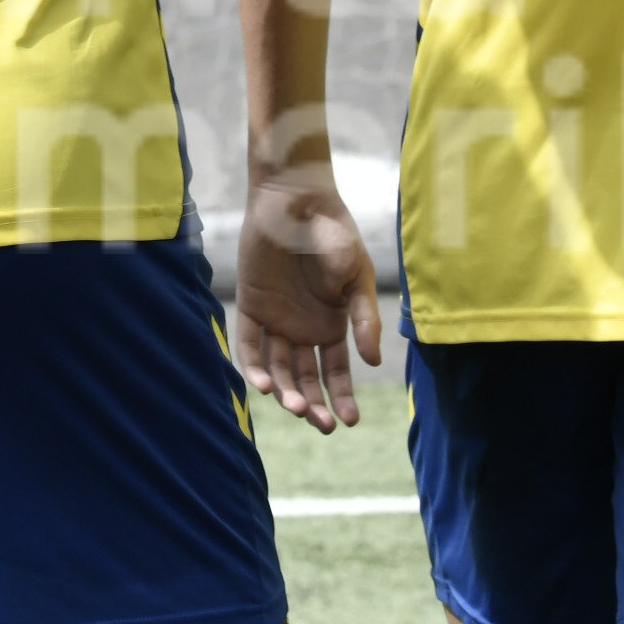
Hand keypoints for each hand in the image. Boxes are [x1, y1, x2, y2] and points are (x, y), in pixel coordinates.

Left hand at [233, 165, 383, 433]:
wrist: (297, 199)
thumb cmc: (334, 234)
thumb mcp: (356, 277)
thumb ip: (365, 318)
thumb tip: (374, 361)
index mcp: (333, 323)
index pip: (336, 371)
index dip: (342, 397)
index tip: (349, 421)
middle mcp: (304, 327)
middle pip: (306, 378)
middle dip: (314, 404)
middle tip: (320, 424)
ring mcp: (276, 318)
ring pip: (279, 368)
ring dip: (286, 391)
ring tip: (294, 406)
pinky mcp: (251, 305)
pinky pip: (249, 344)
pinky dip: (254, 367)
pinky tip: (264, 385)